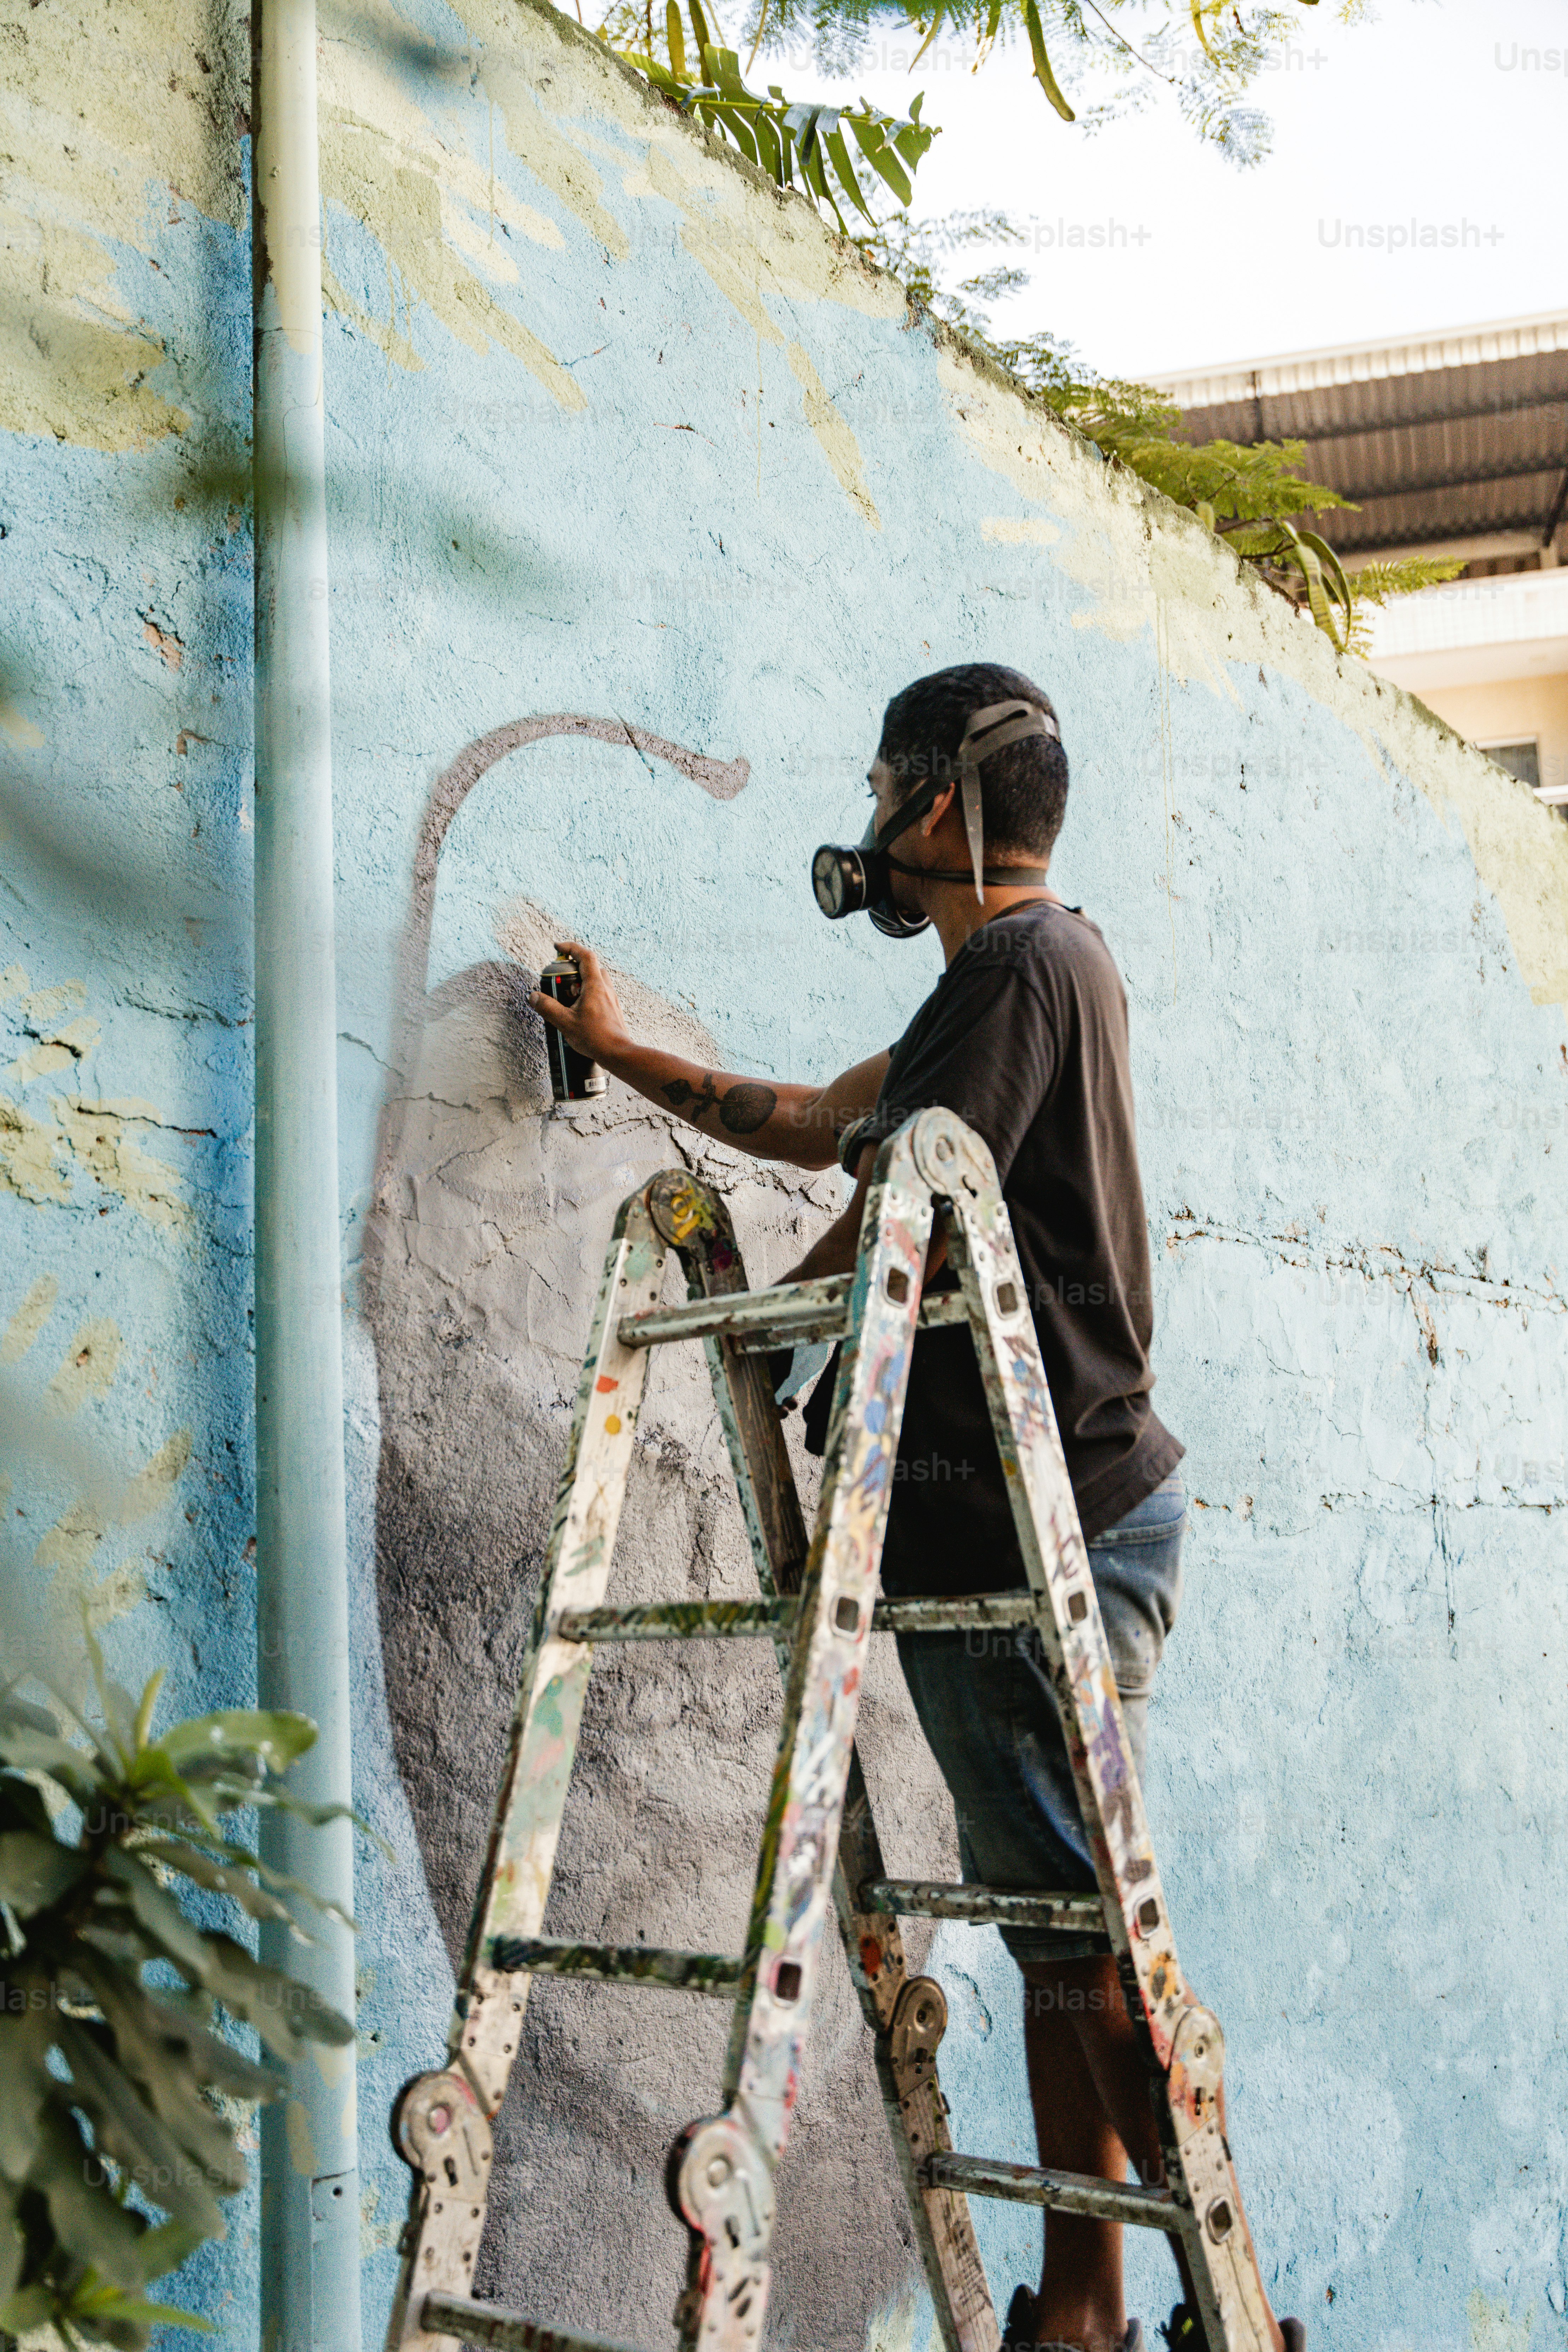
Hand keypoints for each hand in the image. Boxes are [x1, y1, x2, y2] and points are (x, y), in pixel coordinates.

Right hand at [526, 940, 631, 1064]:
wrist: (617, 1053)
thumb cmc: (595, 1037)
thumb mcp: (565, 1022)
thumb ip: (548, 1008)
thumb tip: (534, 997)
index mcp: (595, 985)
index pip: (585, 956)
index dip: (571, 947)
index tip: (558, 948)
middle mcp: (606, 988)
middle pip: (591, 967)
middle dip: (573, 969)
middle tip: (561, 981)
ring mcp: (611, 998)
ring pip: (596, 980)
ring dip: (581, 983)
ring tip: (568, 999)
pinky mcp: (612, 1008)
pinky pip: (599, 993)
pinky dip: (587, 994)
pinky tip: (578, 1010)